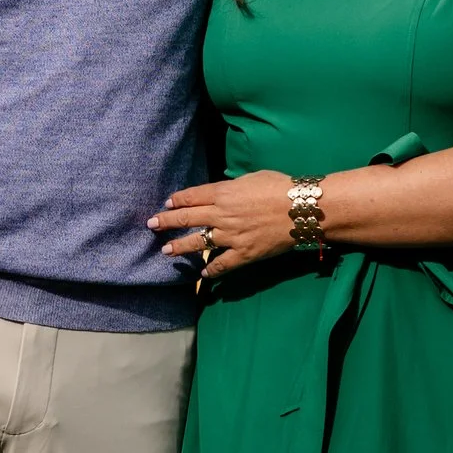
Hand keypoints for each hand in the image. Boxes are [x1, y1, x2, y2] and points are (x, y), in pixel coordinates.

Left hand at [148, 171, 298, 280]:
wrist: (300, 209)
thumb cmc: (279, 187)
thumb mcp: (251, 178)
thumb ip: (232, 187)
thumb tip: (222, 193)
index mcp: (223, 193)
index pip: (192, 197)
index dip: (177, 200)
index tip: (167, 203)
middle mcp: (221, 215)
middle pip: (187, 218)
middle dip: (166, 222)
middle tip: (152, 224)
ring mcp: (231, 236)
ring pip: (198, 243)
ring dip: (180, 247)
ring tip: (165, 250)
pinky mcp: (244, 253)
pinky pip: (222, 264)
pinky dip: (211, 270)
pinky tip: (202, 274)